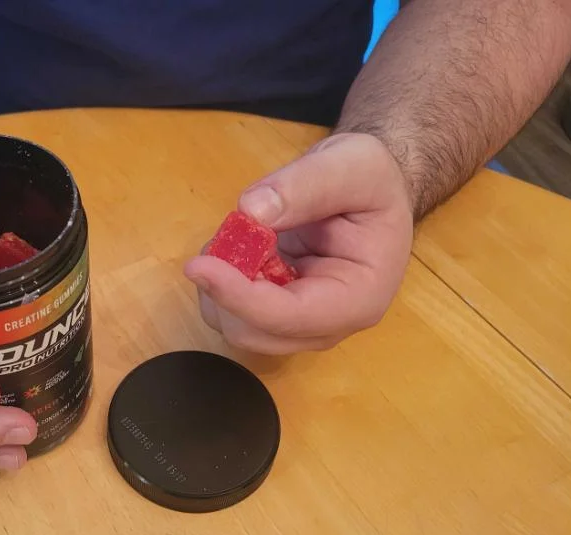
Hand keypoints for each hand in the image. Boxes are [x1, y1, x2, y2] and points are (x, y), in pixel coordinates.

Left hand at [184, 132, 413, 353]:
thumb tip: (251, 212)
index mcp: (359, 297)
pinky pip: (234, 313)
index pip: (290, 316)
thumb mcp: (353, 165)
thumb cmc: (371, 179)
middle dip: (224, 293)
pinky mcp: (277, 312)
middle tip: (217, 242)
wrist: (371, 190)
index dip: (239, 296)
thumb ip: (306, 185)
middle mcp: (329, 323)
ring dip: (219, 287)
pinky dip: (222, 283)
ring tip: (234, 237)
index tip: (198, 266)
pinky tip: (236, 248)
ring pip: (238, 328)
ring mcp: (300, 323)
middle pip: (256, 334)